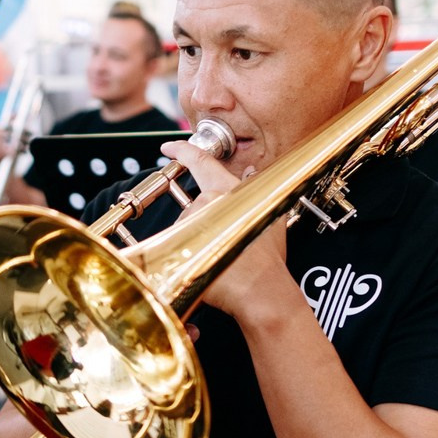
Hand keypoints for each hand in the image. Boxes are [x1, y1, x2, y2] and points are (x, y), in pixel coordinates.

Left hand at [159, 135, 293, 325]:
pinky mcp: (179, 243)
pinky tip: (206, 265)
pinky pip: (177, 245)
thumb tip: (251, 171)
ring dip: (197, 241)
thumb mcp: (269, 215)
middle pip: (194, 206)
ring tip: (219, 258)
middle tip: (221, 245)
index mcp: (228, 190)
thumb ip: (258, 189)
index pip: (200, 161)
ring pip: (186, 227)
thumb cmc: (268, 259)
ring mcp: (191, 222)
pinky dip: (188, 255)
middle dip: (204, 225)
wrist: (262, 291)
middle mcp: (207, 202)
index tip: (168, 146)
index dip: (181, 149)